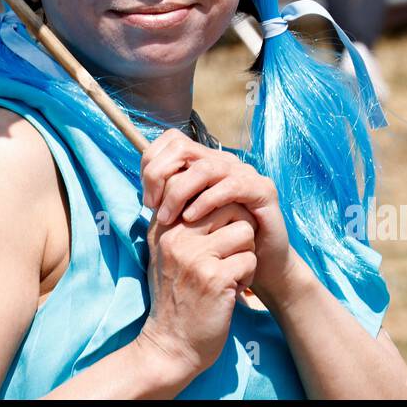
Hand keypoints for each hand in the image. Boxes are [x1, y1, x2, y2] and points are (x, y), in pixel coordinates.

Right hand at [138, 199, 257, 379]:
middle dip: (238, 231)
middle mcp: (176, 236)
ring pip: (245, 231)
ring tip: (229, 275)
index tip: (219, 239)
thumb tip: (202, 190)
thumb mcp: (164, 254)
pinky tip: (230, 292)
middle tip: (228, 257)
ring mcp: (194, 256)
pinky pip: (250, 260)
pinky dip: (247, 278)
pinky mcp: (214, 278)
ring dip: (245, 255)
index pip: (206, 193)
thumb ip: (177, 222)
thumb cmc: (174, 298)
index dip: (224, 213)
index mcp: (164, 226)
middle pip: (230, 207)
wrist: (170, 346)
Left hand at [140, 129, 294, 304]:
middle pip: (183, 147)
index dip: (152, 164)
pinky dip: (207, 201)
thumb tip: (144, 193)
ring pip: (205, 167)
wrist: (260, 265)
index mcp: (204, 162)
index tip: (147, 199)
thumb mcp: (187, 220)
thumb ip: (170, 201)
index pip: (172, 142)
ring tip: (167, 217)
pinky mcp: (262, 189)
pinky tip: (191, 219)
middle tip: (152, 207)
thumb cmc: (218, 242)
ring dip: (179, 192)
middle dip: (160, 175)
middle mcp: (223, 161)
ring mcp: (244, 173)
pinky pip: (232, 186)